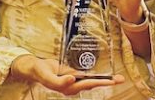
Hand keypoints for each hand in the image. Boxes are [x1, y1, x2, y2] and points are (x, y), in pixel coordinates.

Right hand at [9, 55, 123, 94]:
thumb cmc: (40, 72)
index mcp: (68, 87)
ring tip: (116, 78)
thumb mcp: (47, 76)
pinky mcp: (72, 74)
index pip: (87, 84)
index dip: (98, 82)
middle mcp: (73, 85)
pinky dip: (96, 74)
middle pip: (93, 83)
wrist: (34, 68)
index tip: (109, 81)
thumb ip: (59, 81)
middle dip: (107, 82)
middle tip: (120, 79)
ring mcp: (73, 80)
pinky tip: (103, 72)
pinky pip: (86, 75)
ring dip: (104, 79)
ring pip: (91, 80)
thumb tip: (73, 80)